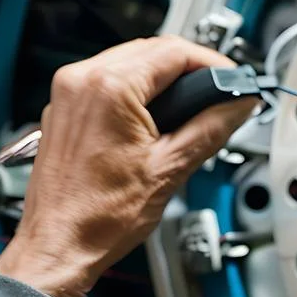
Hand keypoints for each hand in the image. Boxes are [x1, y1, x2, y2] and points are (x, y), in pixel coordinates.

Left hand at [0, 37, 255, 296]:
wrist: (59, 246)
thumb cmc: (98, 218)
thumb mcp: (171, 168)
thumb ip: (212, 126)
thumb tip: (238, 104)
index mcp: (108, 88)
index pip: (175, 51)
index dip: (214, 64)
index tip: (233, 82)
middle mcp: (81, 81)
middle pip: (152, 50)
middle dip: (191, 69)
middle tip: (220, 96)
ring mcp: (68, 94)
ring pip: (131, 62)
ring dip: (165, 78)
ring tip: (192, 110)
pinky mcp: (64, 109)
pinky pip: (108, 81)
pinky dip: (138, 91)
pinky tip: (156, 119)